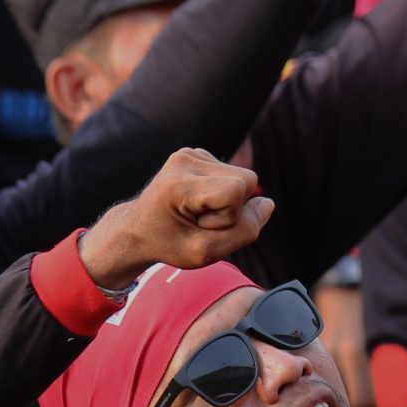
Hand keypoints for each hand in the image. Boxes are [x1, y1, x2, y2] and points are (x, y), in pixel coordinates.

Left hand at [80, 148, 273, 286]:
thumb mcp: (204, 253)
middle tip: (201, 222)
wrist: (139, 229)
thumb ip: (243, 232)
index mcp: (179, 184)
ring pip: (244, 177)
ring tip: (198, 213)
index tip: (201, 226)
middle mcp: (184, 160)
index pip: (235, 191)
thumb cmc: (169, 243)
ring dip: (229, 202)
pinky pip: (232, 174)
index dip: (229, 217)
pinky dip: (222, 193)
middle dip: (233, 208)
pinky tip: (198, 202)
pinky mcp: (196, 153)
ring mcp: (190, 153)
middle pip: (247, 180)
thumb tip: (267, 203)